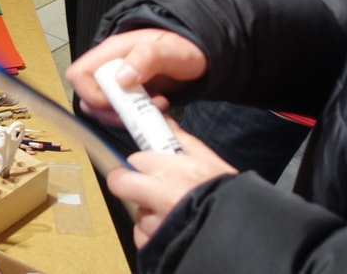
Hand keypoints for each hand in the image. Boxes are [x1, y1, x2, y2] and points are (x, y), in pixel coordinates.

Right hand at [67, 29, 207, 124]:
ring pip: (101, 110)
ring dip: (125, 117)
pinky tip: (155, 112)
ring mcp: (117, 83)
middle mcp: (108, 68)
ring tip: (154, 108)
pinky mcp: (127, 97)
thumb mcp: (170, 50)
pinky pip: (118, 114)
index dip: (91, 94)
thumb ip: (147, 58)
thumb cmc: (184, 47)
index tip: (118, 102)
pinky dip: (134, 120)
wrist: (198, 54)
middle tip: (142, 109)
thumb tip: (121, 78)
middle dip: (111, 111)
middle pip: (87, 97)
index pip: (78, 74)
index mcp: (111, 52)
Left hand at [107, 119, 236, 247]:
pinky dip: (152, 235)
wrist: (248, 232)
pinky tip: (170, 232)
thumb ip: (183, 141)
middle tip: (144, 187)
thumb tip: (164, 120)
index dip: (142, 164)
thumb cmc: (230, 195)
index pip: (136, 160)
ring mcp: (156, 225)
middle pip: (120, 183)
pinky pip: (141, 237)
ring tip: (172, 215)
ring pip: (136, 212)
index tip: (150, 168)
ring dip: (148, 212)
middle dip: (127, 182)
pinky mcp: (155, 247)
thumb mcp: (211, 162)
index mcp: (173, 171)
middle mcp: (160, 196)